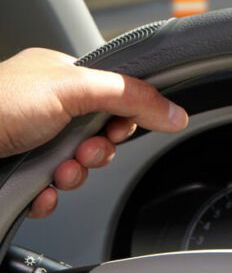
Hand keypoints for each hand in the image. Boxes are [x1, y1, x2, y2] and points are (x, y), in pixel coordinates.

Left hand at [0, 48, 188, 217]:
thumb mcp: (75, 88)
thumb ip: (130, 96)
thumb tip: (175, 111)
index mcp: (60, 76)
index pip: (113, 96)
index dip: (122, 118)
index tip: (120, 129)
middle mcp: (45, 108)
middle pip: (98, 135)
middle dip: (96, 151)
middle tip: (84, 152)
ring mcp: (29, 142)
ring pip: (75, 166)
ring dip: (73, 174)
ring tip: (57, 172)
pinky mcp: (15, 174)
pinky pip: (48, 191)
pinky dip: (48, 196)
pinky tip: (40, 191)